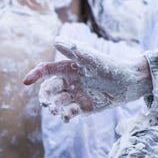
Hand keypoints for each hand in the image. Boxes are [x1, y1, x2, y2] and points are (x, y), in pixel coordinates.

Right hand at [24, 40, 152, 120]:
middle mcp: (69, 82)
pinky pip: (70, 113)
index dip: (35, 75)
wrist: (130, 82)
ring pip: (57, 102)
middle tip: (46, 102)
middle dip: (44, 96)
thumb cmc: (111, 66)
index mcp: (69, 68)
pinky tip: (67, 116)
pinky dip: (66, 115)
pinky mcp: (84, 107)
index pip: (47, 70)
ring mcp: (76, 95)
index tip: (27, 81)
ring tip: (56, 111)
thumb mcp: (93, 59)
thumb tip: (56, 41)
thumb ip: (75, 51)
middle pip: (49, 89)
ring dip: (53, 107)